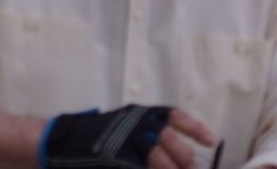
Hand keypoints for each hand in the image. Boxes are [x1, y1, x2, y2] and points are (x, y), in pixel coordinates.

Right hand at [41, 105, 216, 168]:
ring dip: (170, 167)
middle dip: (184, 158)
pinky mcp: (117, 158)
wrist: (65, 143)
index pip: (174, 116)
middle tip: (190, 168)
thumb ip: (151, 137)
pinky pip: (138, 166)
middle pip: (169, 140)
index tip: (211, 140)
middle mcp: (135, 124)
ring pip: (158, 157)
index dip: (194, 128)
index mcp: (141, 113)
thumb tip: (182, 156)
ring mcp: (125, 143)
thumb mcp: (127, 126)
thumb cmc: (101, 136)